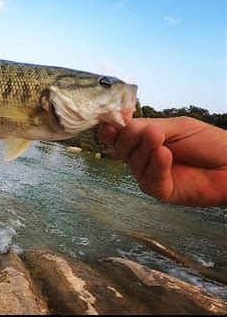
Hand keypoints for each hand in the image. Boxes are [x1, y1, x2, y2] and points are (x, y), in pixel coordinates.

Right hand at [98, 117, 226, 205]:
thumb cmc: (208, 142)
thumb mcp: (177, 127)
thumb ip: (150, 127)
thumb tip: (124, 127)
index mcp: (143, 139)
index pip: (119, 135)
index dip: (111, 130)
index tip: (108, 125)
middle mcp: (142, 158)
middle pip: (121, 148)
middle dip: (129, 138)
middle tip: (145, 131)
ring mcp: (149, 175)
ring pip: (134, 162)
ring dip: (145, 149)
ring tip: (160, 140)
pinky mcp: (160, 191)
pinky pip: (149, 179)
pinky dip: (156, 165)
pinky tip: (164, 155)